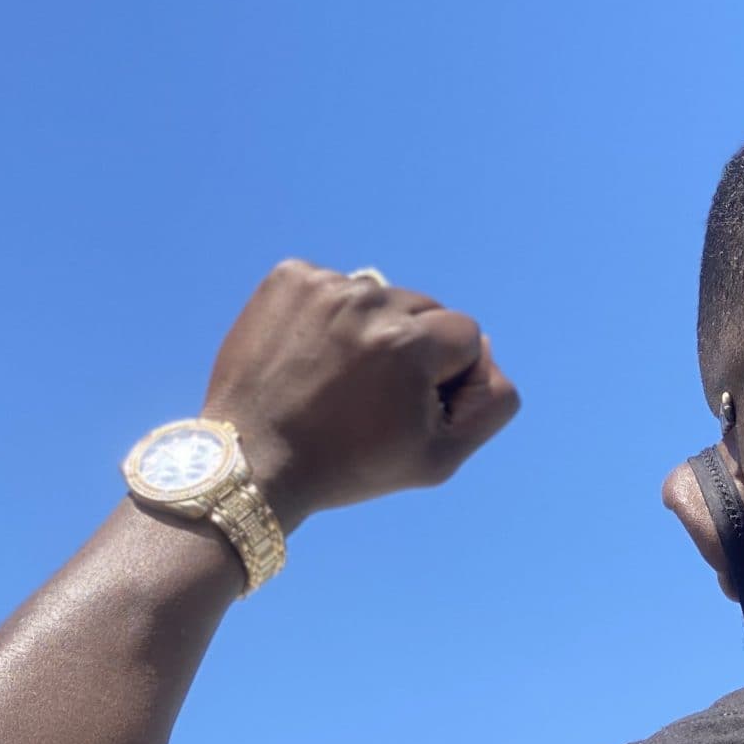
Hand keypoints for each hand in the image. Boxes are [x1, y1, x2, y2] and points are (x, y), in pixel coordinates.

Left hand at [199, 260, 519, 529]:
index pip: (465, 334)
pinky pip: (335, 286)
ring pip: (380, 297)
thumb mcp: (441, 457)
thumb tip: (486, 346)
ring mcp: (323, 284)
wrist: (252, 461)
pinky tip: (311, 356)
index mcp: (410, 342)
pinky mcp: (288, 277)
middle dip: (411, 347)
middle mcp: (369, 300)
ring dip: (371, 331)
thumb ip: (492, 401)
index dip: (445, 376)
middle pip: (425, 307)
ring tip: (337, 376)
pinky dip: (330, 317)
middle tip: (372, 395)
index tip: (408, 406)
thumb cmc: (349, 466)